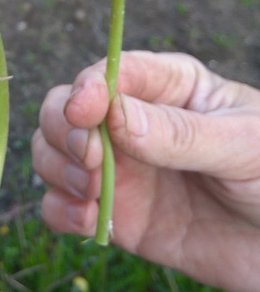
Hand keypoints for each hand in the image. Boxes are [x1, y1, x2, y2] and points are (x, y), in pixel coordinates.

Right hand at [32, 51, 259, 291]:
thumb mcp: (243, 146)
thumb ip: (180, 133)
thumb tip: (114, 116)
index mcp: (168, 87)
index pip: (110, 72)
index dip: (88, 87)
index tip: (84, 112)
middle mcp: (131, 123)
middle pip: (63, 108)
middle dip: (62, 131)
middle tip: (87, 160)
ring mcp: (119, 169)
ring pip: (51, 153)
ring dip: (56, 169)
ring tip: (90, 192)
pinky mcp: (113, 214)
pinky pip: (60, 205)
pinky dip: (59, 210)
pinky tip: (86, 220)